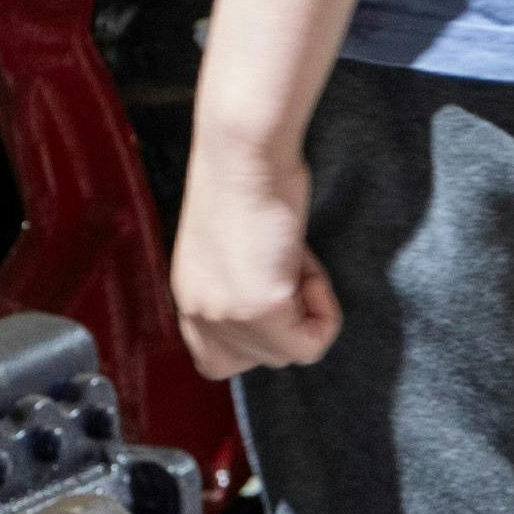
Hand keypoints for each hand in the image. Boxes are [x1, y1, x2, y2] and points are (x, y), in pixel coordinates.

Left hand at [169, 147, 339, 377]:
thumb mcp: (234, 250)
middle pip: (259, 362)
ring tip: (293, 257)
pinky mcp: (262, 309)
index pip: (214, 362)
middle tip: (287, 268)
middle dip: (287, 324)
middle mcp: (199, 313)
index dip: (255, 341)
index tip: (276, 297)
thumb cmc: (246, 179)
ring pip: (289, 353)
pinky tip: (306, 263)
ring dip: (306, 309)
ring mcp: (228, 316)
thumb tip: (283, 317)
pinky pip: (312, 342)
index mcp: (189, 297)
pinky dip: (324, 310)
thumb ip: (242, 290)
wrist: (245, 150)